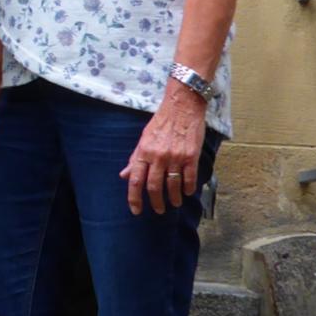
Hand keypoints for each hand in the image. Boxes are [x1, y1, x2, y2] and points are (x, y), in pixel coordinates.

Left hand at [122, 85, 207, 213]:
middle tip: (159, 210)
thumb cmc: (162, 121)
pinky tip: (187, 192)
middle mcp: (158, 156)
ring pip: (173, 185)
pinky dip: (188, 188)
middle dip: (156, 202)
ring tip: (174, 203)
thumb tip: (124, 175)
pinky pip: (189, 178)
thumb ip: (135, 159)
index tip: (136, 210)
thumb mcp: (144, 138)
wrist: (182, 105)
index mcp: (144, 151)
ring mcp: (175, 156)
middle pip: (154, 186)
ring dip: (173, 198)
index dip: (134, 198)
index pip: (135, 180)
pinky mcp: (191, 155)